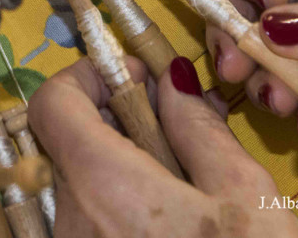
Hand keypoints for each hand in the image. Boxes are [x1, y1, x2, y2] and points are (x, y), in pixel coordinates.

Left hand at [29, 55, 297, 236]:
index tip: (136, 77)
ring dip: (126, 174)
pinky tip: (175, 232)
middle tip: (181, 136)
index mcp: (101, 184)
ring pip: (84, 191)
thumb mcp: (245, 197)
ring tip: (190, 197)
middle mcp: (68, 222)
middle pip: (71, 146)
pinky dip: (123, 216)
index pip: (52, 102)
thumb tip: (171, 82)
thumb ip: (198, 129)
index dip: (90, 75)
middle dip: (121, 126)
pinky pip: (90, 229)